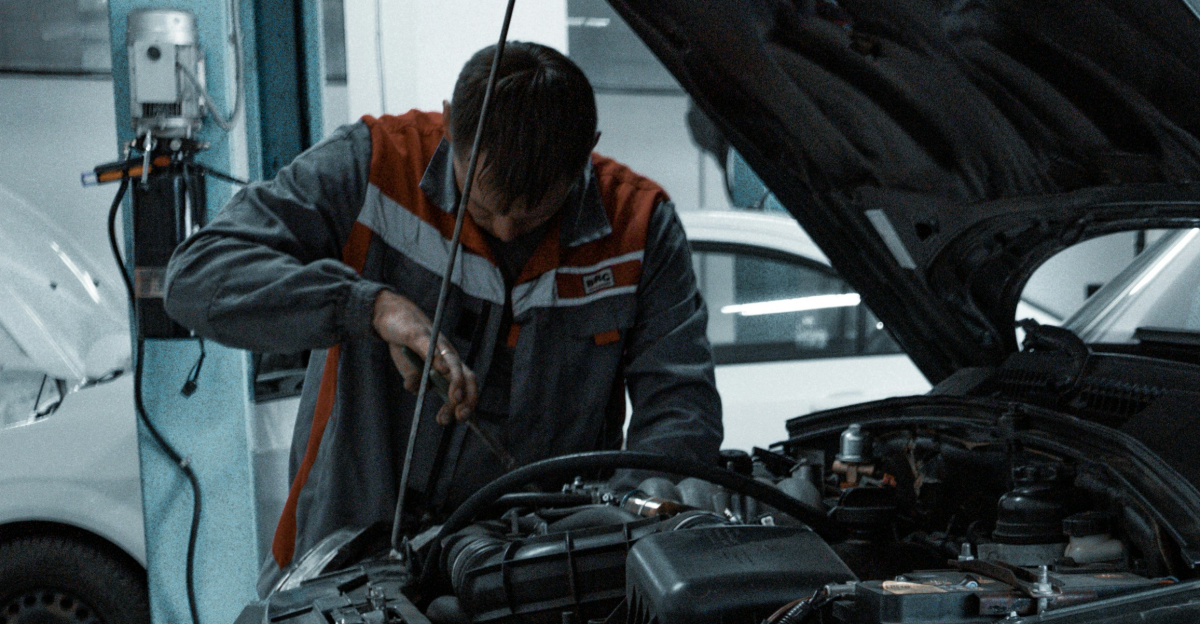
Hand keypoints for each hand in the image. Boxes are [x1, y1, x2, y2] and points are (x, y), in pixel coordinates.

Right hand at [372, 290, 477, 424]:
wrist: (391, 314)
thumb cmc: (405, 343)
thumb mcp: (409, 368)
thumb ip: (416, 382)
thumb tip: (419, 390)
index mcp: (447, 364)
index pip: (466, 384)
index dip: (468, 402)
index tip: (460, 419)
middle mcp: (447, 354)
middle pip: (465, 375)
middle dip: (466, 397)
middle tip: (460, 415)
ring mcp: (435, 343)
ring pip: (453, 362)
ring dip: (456, 382)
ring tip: (455, 399)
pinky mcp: (419, 334)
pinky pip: (430, 346)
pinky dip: (437, 358)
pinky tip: (442, 369)